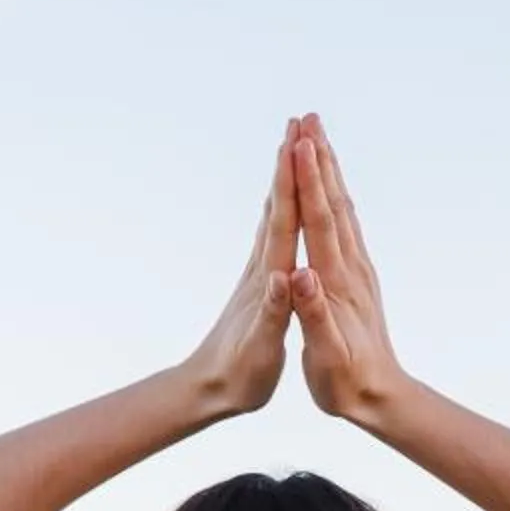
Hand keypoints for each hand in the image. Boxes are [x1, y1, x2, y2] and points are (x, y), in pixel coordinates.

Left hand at [185, 120, 301, 416]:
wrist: (209, 388)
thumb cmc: (240, 375)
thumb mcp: (262, 349)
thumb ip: (273, 312)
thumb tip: (282, 278)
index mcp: (268, 280)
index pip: (282, 221)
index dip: (292, 180)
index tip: (300, 140)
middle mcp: (262, 268)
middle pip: (277, 204)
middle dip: (289, 163)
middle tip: (300, 122)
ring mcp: (259, 273)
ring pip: (274, 214)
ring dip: (285, 178)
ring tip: (293, 146)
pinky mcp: (261, 284)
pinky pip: (275, 234)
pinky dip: (283, 208)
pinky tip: (285, 201)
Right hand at [286, 114, 410, 422]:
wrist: (382, 398)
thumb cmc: (348, 382)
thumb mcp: (327, 355)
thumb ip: (313, 314)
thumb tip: (301, 277)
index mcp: (336, 282)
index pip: (320, 220)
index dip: (307, 181)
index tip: (298, 142)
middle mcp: (351, 268)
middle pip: (333, 202)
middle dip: (319, 159)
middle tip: (308, 118)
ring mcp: (358, 271)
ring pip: (342, 209)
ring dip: (329, 172)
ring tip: (317, 139)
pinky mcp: (358, 279)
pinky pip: (345, 226)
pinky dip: (334, 198)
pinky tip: (331, 190)